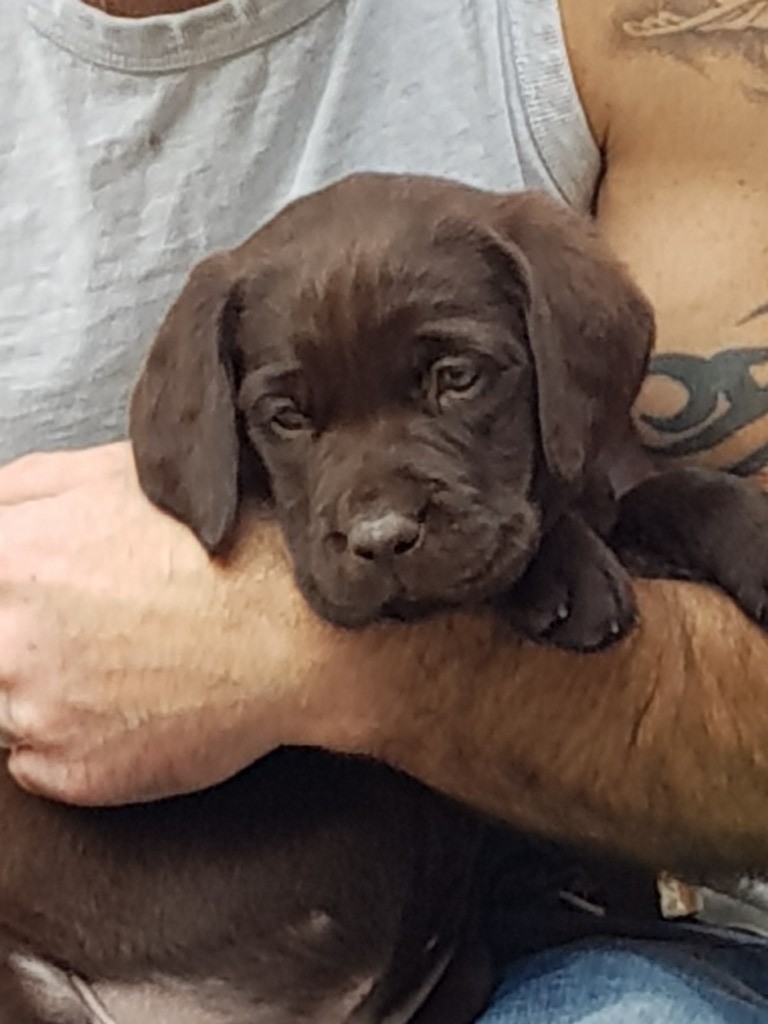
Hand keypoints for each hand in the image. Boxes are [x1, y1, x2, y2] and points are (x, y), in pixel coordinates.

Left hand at [0, 443, 330, 804]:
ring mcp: (36, 712)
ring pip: (2, 705)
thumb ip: (29, 486)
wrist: (298, 634)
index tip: (28, 596)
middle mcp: (7, 640)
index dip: (9, 587)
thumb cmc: (227, 549)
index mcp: (12, 558)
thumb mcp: (122, 473)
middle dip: (19, 636)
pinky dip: (71, 736)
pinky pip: (36, 759)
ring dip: (42, 687)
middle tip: (85, 625)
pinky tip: (127, 700)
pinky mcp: (72, 772)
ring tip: (116, 661)